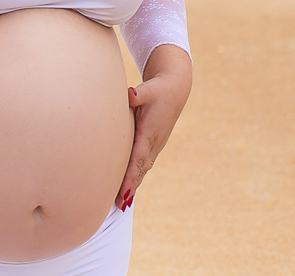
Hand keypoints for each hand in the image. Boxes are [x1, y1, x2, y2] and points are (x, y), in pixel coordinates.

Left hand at [116, 44, 192, 209]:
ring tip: (121, 204)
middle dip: (130, 188)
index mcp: (149, 133)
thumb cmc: (159, 89)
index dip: (130, 176)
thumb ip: (139, 94)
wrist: (175, 89)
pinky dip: (137, 177)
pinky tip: (130, 187)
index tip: (123, 192)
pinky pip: (144, 164)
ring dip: (133, 186)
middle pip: (140, 169)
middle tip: (118, 206)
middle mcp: (153, 143)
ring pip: (143, 169)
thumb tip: (130, 94)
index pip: (138, 158)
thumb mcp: (149, 89)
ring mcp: (155, 145)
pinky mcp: (154, 143)